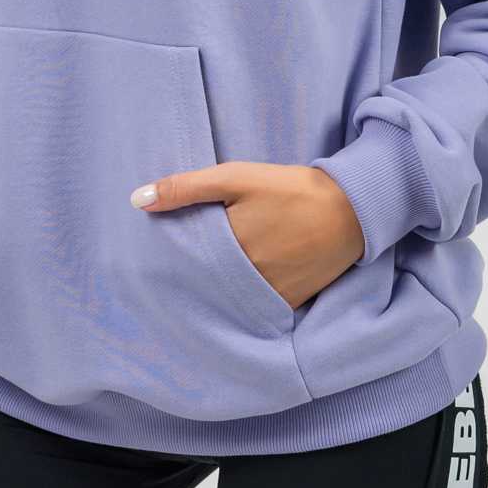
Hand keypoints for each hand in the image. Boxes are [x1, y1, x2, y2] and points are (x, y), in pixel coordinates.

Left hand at [130, 162, 364, 309]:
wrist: (351, 209)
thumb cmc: (290, 189)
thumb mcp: (236, 177)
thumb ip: (186, 188)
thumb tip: (136, 201)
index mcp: (229, 248)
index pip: (184, 262)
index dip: (170, 259)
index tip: (153, 258)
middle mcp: (246, 280)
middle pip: (203, 284)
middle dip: (189, 279)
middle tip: (173, 272)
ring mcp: (268, 296)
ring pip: (226, 300)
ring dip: (214, 292)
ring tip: (203, 280)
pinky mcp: (287, 305)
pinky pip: (254, 310)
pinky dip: (242, 302)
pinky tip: (233, 291)